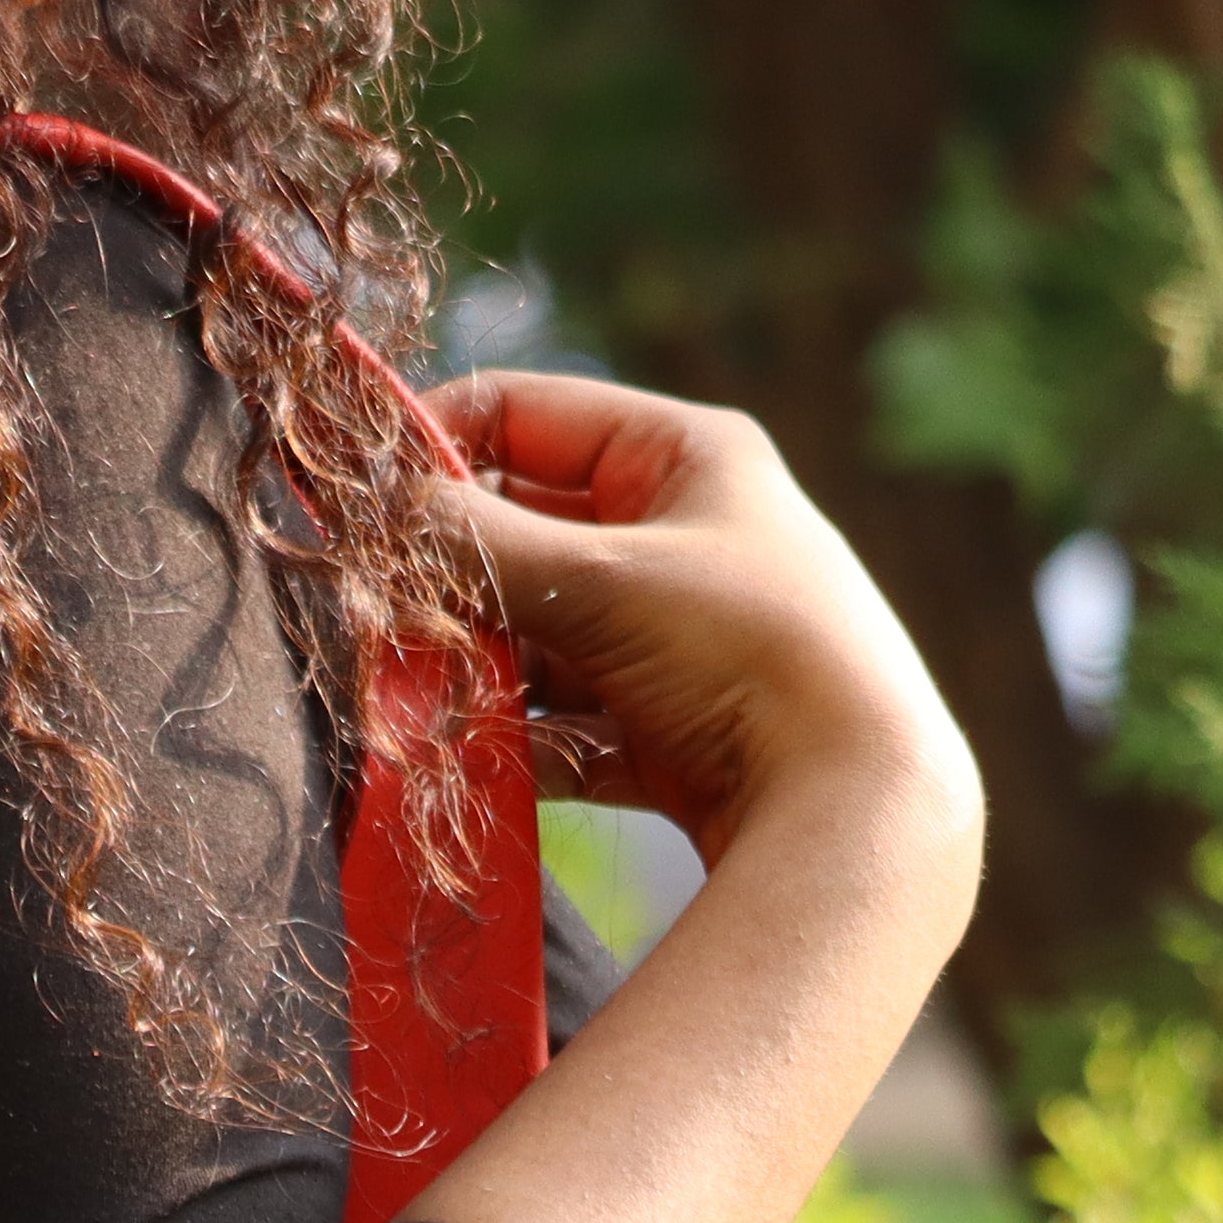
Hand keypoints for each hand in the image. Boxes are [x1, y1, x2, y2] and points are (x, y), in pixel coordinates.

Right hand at [425, 368, 981, 890]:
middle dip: (454, 578)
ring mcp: (680, 638)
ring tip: (426, 695)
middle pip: (525, 531)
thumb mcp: (599, 580)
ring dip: (480, 666)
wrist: (858, 808)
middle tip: (383, 614)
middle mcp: (687, 535)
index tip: (364, 498)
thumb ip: (476, 544)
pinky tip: (482, 758)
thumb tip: (378, 513)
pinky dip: (523, 738)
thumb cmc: (747, 655)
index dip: (438, 444)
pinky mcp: (673, 729)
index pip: (528, 414)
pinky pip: (568, 720)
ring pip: (539, 634)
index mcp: (687, 456)